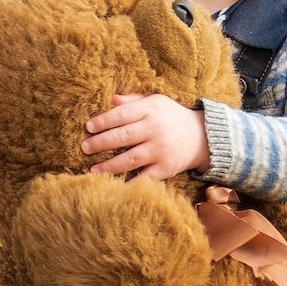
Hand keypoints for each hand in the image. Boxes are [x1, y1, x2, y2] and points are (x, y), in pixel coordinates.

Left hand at [83, 93, 208, 180]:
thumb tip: (111, 99)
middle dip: (101, 143)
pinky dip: (129, 183)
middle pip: (123, 136)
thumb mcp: (155, 102)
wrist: (202, 137)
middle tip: (84, 148)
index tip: (88, 127)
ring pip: (130, 159)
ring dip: (109, 166)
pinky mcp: (165, 168)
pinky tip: (113, 186)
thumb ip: (133, 101)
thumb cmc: (171, 117)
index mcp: (150, 110)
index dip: (104, 121)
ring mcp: (161, 150)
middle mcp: (155, 130)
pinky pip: (144, 177)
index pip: (122, 115)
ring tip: (92, 170)